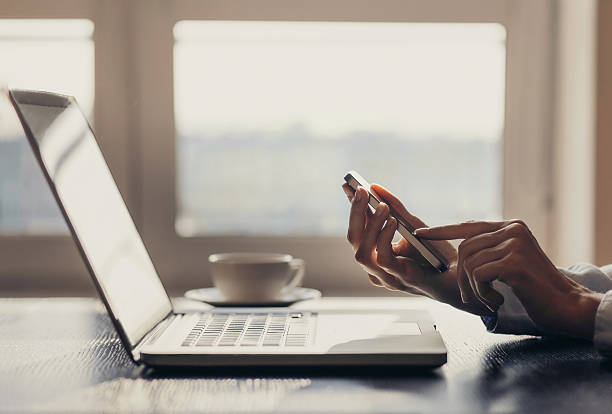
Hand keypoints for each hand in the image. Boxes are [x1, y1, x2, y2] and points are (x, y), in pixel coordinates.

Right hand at [341, 183, 492, 316]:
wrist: (463, 275)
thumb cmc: (437, 254)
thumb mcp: (413, 225)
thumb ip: (395, 208)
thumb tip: (375, 187)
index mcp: (376, 253)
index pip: (357, 228)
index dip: (352, 207)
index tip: (349, 185)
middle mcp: (377, 266)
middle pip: (353, 240)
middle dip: (356, 213)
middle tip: (362, 191)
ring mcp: (387, 276)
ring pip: (362, 253)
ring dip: (370, 226)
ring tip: (382, 206)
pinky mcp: (403, 279)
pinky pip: (384, 259)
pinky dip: (385, 238)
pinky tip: (393, 221)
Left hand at [415, 220, 602, 338]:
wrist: (566, 305)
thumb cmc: (535, 289)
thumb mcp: (511, 261)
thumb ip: (490, 250)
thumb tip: (460, 250)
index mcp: (510, 227)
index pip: (468, 226)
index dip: (441, 231)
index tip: (420, 234)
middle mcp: (512, 229)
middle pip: (465, 249)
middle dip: (461, 277)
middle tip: (471, 296)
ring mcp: (514, 243)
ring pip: (469, 263)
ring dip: (474, 288)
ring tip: (491, 298)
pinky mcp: (514, 261)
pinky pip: (478, 276)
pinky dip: (483, 293)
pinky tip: (499, 300)